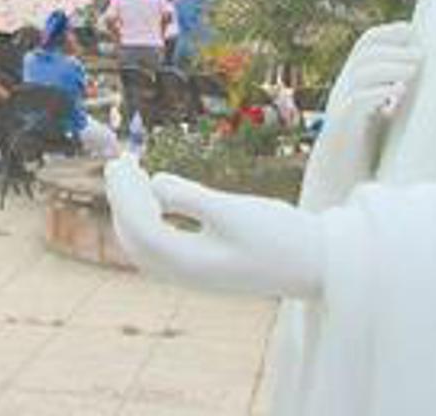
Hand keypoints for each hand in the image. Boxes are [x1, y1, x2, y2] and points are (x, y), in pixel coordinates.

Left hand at [104, 156, 323, 298]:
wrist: (317, 266)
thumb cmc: (280, 236)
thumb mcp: (234, 211)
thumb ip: (192, 198)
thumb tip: (155, 183)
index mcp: (190, 263)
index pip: (141, 228)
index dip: (125, 195)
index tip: (121, 162)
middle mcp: (186, 274)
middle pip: (135, 238)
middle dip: (122, 200)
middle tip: (118, 163)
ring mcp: (194, 274)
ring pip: (145, 246)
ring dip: (133, 210)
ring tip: (131, 175)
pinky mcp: (204, 267)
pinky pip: (161, 247)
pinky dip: (150, 220)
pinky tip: (155, 196)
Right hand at [299, 21, 419, 211]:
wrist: (339, 182)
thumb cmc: (367, 150)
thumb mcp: (385, 115)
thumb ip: (398, 95)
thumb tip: (430, 78)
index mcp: (355, 80)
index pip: (367, 43)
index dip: (389, 33)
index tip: (415, 32)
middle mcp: (345, 87)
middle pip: (364, 52)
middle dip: (393, 48)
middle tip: (421, 55)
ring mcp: (341, 105)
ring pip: (360, 72)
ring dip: (389, 67)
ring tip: (414, 70)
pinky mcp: (342, 127)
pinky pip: (356, 101)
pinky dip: (377, 93)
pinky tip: (397, 94)